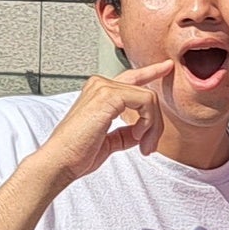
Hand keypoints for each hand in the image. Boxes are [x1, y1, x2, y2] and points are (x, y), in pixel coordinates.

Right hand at [37, 61, 175, 184]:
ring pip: (149, 98)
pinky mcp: (108, 96)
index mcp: (98, 92)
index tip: (167, 67)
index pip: (131, 78)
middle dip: (155, 122)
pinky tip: (137, 136)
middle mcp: (100, 85)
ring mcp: (103, 87)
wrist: (61, 162)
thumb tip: (140, 131)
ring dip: (153, 126)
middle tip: (148, 146)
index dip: (151, 72)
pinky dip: (149, 122)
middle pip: (145, 92)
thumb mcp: (109, 140)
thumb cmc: (78, 154)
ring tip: (143, 145)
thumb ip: (125, 132)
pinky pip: (146, 101)